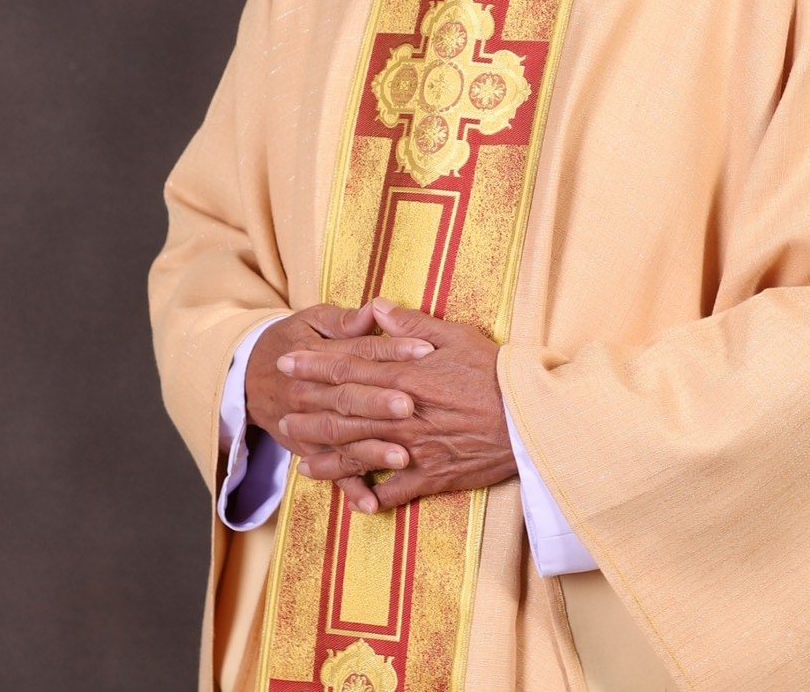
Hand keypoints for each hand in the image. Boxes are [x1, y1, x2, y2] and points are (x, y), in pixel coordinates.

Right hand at [244, 303, 432, 494]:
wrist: (248, 376)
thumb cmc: (293, 340)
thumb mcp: (313, 320)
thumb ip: (346, 319)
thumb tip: (377, 310)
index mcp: (317, 354)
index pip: (359, 352)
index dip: (392, 350)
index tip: (426, 350)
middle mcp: (310, 392)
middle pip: (348, 397)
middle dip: (379, 403)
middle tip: (410, 406)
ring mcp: (308, 426)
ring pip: (341, 438)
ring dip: (371, 450)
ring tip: (403, 456)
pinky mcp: (309, 450)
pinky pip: (331, 473)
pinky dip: (350, 489)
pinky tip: (372, 505)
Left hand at [278, 299, 516, 512]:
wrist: (530, 418)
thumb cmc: (496, 372)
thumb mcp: (457, 336)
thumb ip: (413, 324)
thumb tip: (379, 308)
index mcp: (405, 376)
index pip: (349, 367)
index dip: (315, 365)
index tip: (288, 361)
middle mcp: (401, 414)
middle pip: (344, 410)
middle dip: (309, 409)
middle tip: (279, 408)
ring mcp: (413, 448)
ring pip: (358, 453)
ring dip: (327, 456)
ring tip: (300, 457)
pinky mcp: (431, 476)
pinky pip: (392, 491)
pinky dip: (370, 496)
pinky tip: (353, 500)